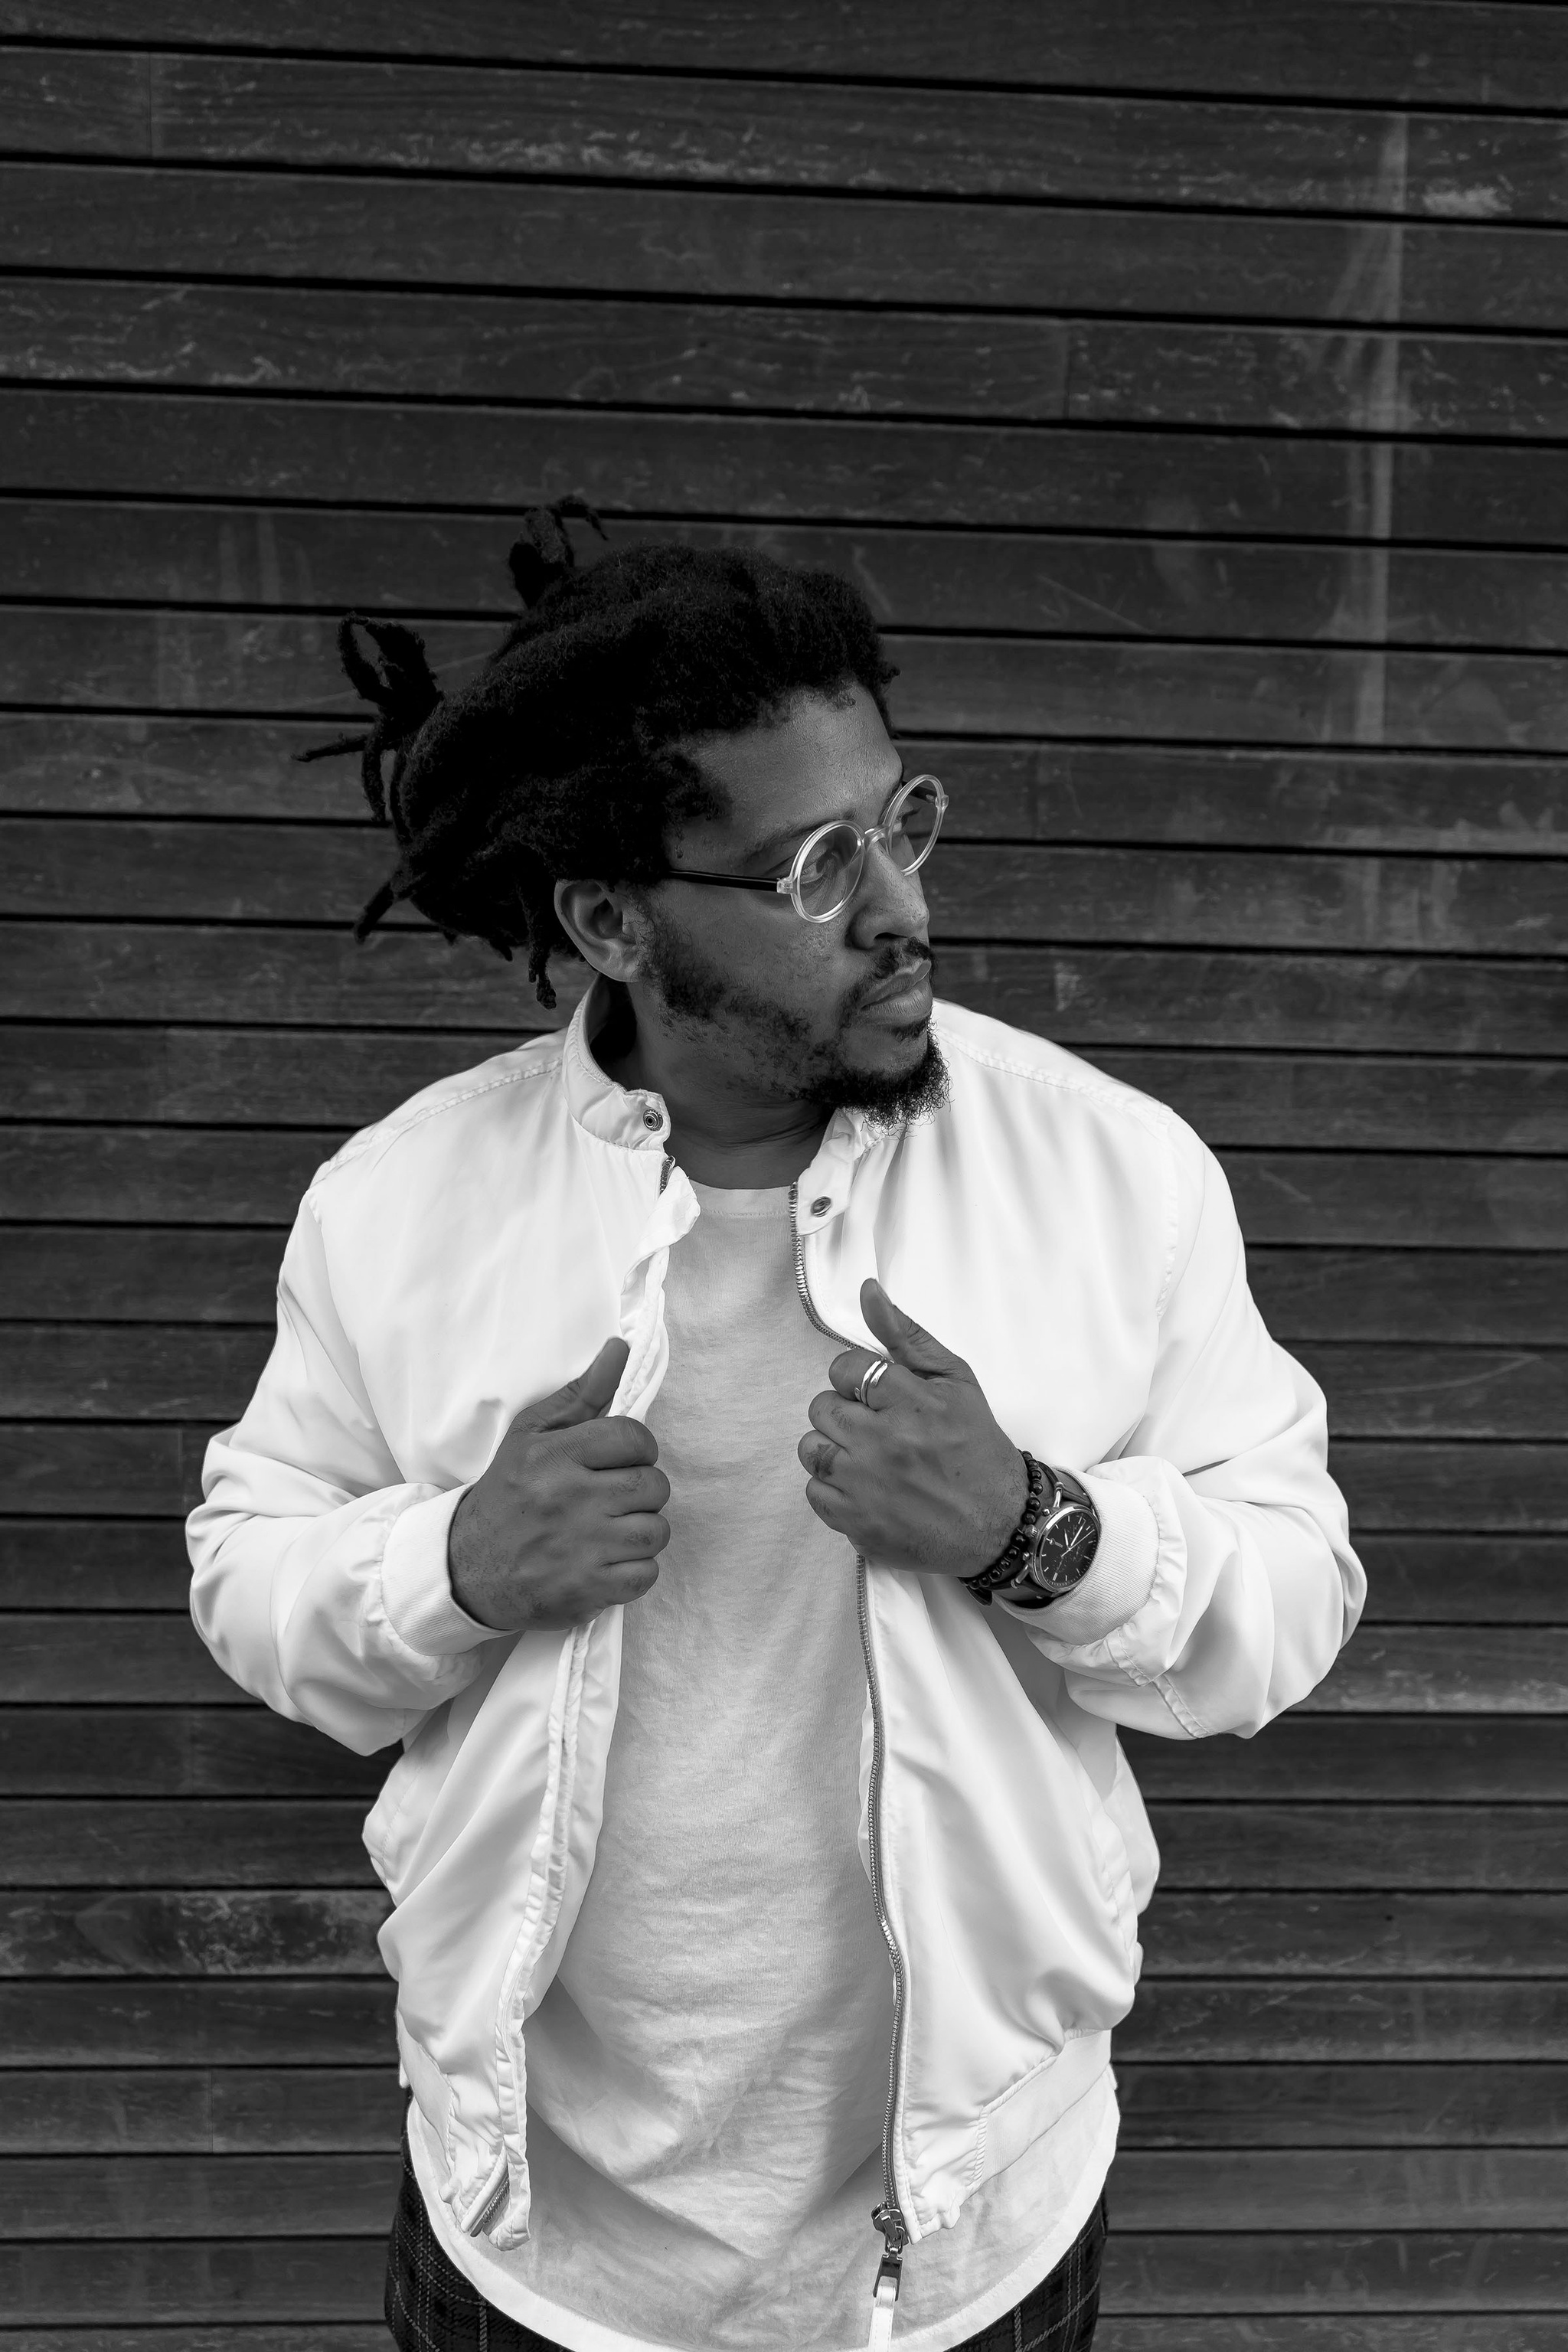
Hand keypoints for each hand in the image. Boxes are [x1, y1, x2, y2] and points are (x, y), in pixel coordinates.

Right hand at [447, 1337, 670, 1632]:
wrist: (467, 1568)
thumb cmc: (506, 1495)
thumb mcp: (531, 1436)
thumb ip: (581, 1394)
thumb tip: (620, 1349)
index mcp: (555, 1456)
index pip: (633, 1438)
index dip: (638, 1449)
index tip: (623, 1460)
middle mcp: (569, 1499)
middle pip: (652, 1486)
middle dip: (643, 1491)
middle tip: (616, 1498)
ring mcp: (580, 1548)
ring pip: (655, 1531)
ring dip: (642, 1532)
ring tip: (614, 1530)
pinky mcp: (586, 1590)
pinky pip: (646, 1574)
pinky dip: (635, 1571)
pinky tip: (608, 1562)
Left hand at [797, 1280, 1027, 1576]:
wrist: (999, 1523)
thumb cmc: (977, 1447)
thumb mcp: (955, 1380)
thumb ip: (906, 1335)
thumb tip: (867, 1292)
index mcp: (911, 1402)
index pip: (845, 1369)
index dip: (857, 1379)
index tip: (876, 1395)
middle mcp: (884, 1442)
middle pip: (822, 1407)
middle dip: (845, 1412)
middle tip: (875, 1427)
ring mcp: (867, 1486)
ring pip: (811, 1448)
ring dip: (833, 1448)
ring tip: (866, 1456)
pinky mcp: (857, 1522)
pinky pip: (814, 1491)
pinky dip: (833, 1488)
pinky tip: (864, 1486)